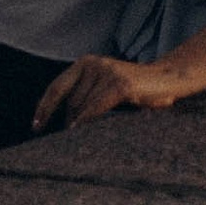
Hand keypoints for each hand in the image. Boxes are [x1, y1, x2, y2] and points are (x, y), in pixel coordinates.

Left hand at [34, 54, 182, 130]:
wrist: (169, 79)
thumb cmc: (136, 90)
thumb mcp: (105, 90)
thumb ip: (86, 98)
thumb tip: (65, 125)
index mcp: (86, 63)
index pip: (57, 87)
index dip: (44, 108)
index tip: (36, 126)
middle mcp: (94, 63)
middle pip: (71, 102)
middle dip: (72, 123)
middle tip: (72, 141)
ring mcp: (107, 72)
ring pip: (82, 108)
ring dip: (83, 125)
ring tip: (90, 137)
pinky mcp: (119, 84)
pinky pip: (95, 109)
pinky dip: (87, 122)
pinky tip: (83, 131)